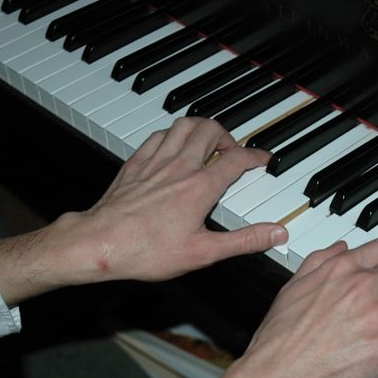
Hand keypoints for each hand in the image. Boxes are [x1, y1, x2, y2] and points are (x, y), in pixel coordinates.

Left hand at [0, 118, 287, 303]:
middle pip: (210, 131)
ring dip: (201, 128)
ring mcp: (156, 162)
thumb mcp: (205, 252)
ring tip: (208, 142)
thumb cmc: (148, 250)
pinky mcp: (136, 163)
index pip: (236, 159)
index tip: (262, 158)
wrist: (101, 244)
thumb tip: (276, 233)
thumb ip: (244, 240)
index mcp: (200, 187)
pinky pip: (158, 135)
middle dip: (228, 136)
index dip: (255, 155)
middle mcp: (180, 167)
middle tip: (233, 151)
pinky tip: (174, 145)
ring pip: (184, 125)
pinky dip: (173, 134)